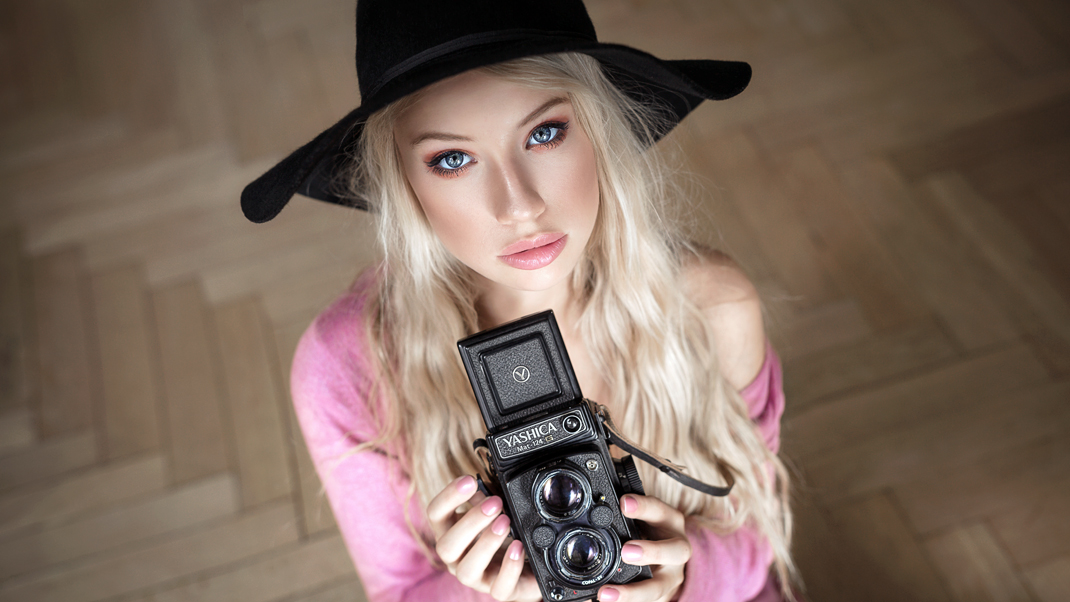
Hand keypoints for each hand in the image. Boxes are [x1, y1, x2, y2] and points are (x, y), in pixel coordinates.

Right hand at [427, 475, 542, 600]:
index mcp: (449, 531)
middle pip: (445, 546)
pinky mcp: (499, 590)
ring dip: (486, 544)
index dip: (448, 496)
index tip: (469, 480)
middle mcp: (456, 557)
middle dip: (470, 522)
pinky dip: (509, 568)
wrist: (526, 563)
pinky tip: (519, 548)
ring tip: (506, 523)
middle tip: (495, 503)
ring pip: (467, 570)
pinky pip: (499, 588)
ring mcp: (475, 577)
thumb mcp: (492, 510)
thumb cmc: (501, 532)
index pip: (435, 514)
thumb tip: (483, 484)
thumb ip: (485, 498)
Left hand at [598, 494, 691, 601]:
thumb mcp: (644, 516)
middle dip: (651, 551)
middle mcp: (677, 548)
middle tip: (627, 551)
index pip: (659, 510)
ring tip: (606, 594)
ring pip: (659, 586)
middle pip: (674, 551)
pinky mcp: (663, 594)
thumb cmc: (651, 531)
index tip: (624, 503)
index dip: (643, 506)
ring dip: (633, 592)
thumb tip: (597, 504)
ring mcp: (672, 575)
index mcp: (670, 521)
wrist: (668, 559)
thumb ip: (628, 512)